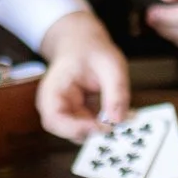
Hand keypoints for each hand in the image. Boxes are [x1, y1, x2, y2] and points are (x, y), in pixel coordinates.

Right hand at [36, 12, 130, 141]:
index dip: (78, 128)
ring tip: (124, 117)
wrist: (84, 43)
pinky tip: (121, 114)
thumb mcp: (110, 65)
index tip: (104, 126)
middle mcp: (55, 106)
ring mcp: (66, 113)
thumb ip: (116, 92)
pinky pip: (92, 128)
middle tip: (120, 126)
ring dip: (103, 130)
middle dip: (95, 132)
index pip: (55, 120)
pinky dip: (107, 125)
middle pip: (68, 132)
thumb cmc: (91, 50)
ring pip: (82, 134)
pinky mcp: (79, 116)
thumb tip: (118, 121)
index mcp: (52, 90)